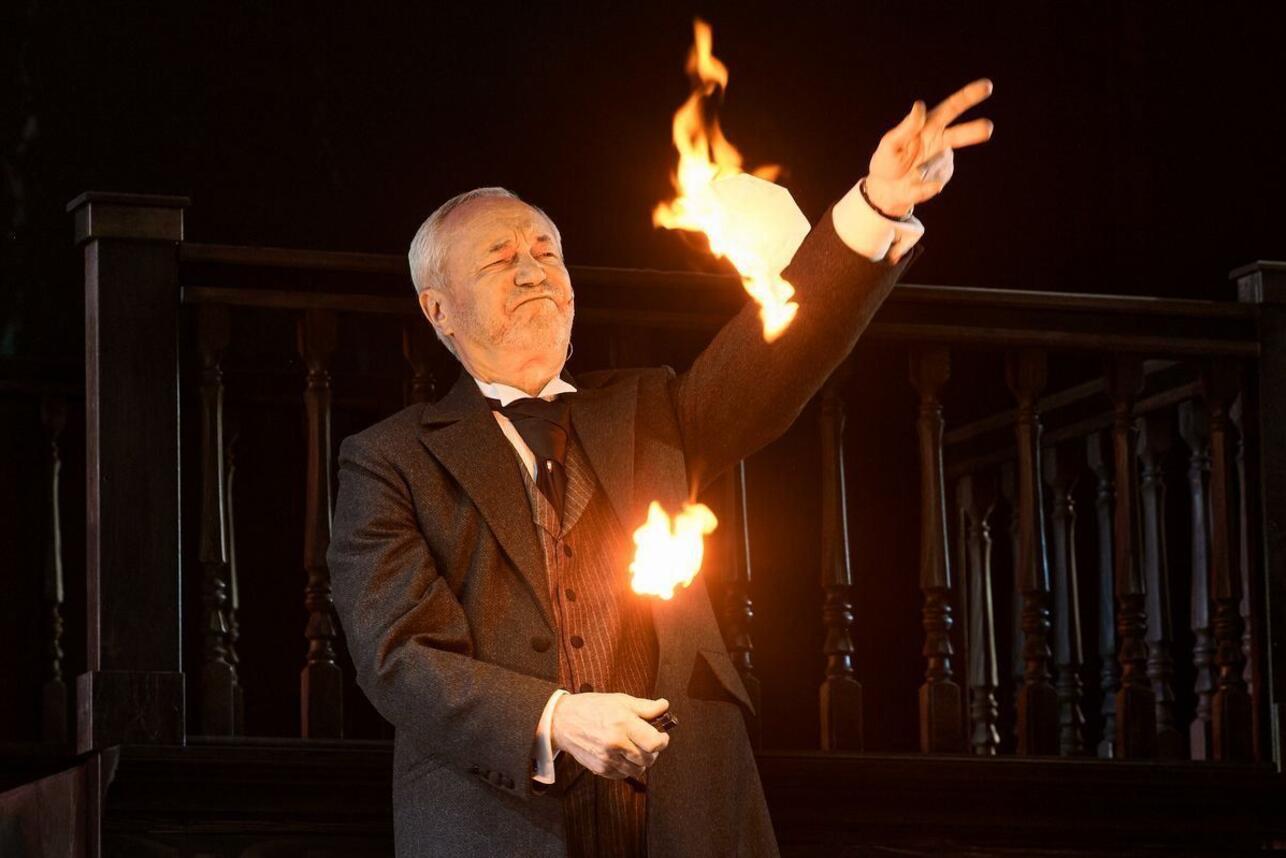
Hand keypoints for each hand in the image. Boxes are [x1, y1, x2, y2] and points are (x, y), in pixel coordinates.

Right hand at [550, 692, 671, 779]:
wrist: (563, 721)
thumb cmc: (592, 707)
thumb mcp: (620, 700)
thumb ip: (645, 707)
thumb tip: (665, 706)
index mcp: (623, 723)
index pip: (654, 742)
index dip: (662, 741)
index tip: (662, 736)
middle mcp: (615, 743)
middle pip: (648, 759)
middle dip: (653, 752)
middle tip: (648, 742)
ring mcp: (607, 758)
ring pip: (637, 770)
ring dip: (641, 762)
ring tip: (635, 749)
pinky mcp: (600, 769)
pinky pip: (623, 775)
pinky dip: (627, 768)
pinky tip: (622, 755)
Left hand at [866, 78, 994, 216]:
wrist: (884, 189)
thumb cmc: (886, 161)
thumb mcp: (890, 143)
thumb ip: (906, 127)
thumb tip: (919, 106)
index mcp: (928, 125)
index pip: (951, 108)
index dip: (969, 96)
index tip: (987, 87)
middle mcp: (939, 140)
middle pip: (960, 133)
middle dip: (974, 131)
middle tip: (987, 128)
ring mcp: (942, 160)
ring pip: (941, 164)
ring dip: (924, 171)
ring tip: (908, 172)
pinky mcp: (940, 178)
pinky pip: (934, 183)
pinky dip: (920, 186)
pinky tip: (911, 183)